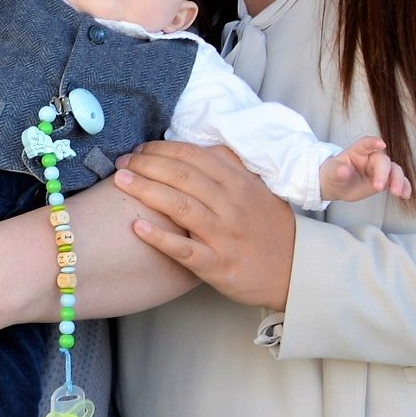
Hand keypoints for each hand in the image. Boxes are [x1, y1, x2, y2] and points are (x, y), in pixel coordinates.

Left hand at [116, 140, 296, 309]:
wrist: (294, 271)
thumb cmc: (268, 228)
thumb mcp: (258, 190)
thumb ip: (231, 167)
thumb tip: (200, 145)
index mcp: (240, 183)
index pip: (194, 156)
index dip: (162, 149)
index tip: (140, 149)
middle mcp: (232, 205)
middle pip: (182, 176)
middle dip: (146, 164)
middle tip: (122, 162)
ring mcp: (224, 235)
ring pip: (180, 206)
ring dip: (146, 190)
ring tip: (121, 181)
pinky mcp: (218, 265)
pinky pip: (185, 250)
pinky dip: (160, 238)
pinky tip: (136, 228)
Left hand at [319, 136, 411, 201]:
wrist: (338, 185)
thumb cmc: (334, 174)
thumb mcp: (332, 173)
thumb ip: (338, 171)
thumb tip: (344, 170)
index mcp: (357, 151)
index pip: (366, 144)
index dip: (373, 142)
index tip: (380, 144)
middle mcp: (371, 158)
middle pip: (383, 161)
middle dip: (384, 173)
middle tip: (378, 187)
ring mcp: (380, 169)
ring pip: (395, 171)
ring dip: (398, 181)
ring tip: (397, 193)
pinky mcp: (386, 180)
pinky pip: (398, 182)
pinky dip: (404, 187)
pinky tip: (406, 195)